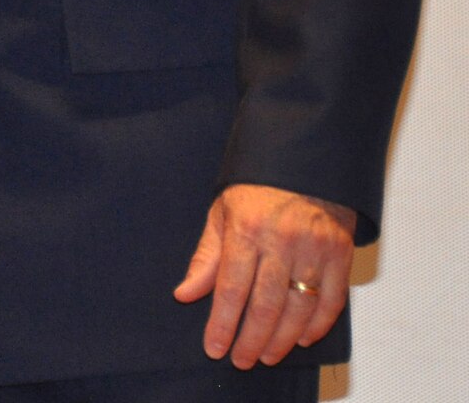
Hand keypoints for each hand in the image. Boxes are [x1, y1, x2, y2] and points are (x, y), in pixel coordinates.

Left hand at [173, 182, 355, 366]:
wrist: (303, 164)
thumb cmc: (255, 192)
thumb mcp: (221, 214)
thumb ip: (206, 258)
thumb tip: (184, 295)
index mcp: (246, 229)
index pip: (232, 287)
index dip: (223, 323)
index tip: (215, 348)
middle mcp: (281, 241)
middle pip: (266, 304)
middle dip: (251, 338)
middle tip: (241, 361)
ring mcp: (314, 249)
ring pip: (299, 308)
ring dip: (283, 339)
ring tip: (267, 355)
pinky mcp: (340, 255)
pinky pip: (332, 300)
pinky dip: (319, 325)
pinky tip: (303, 339)